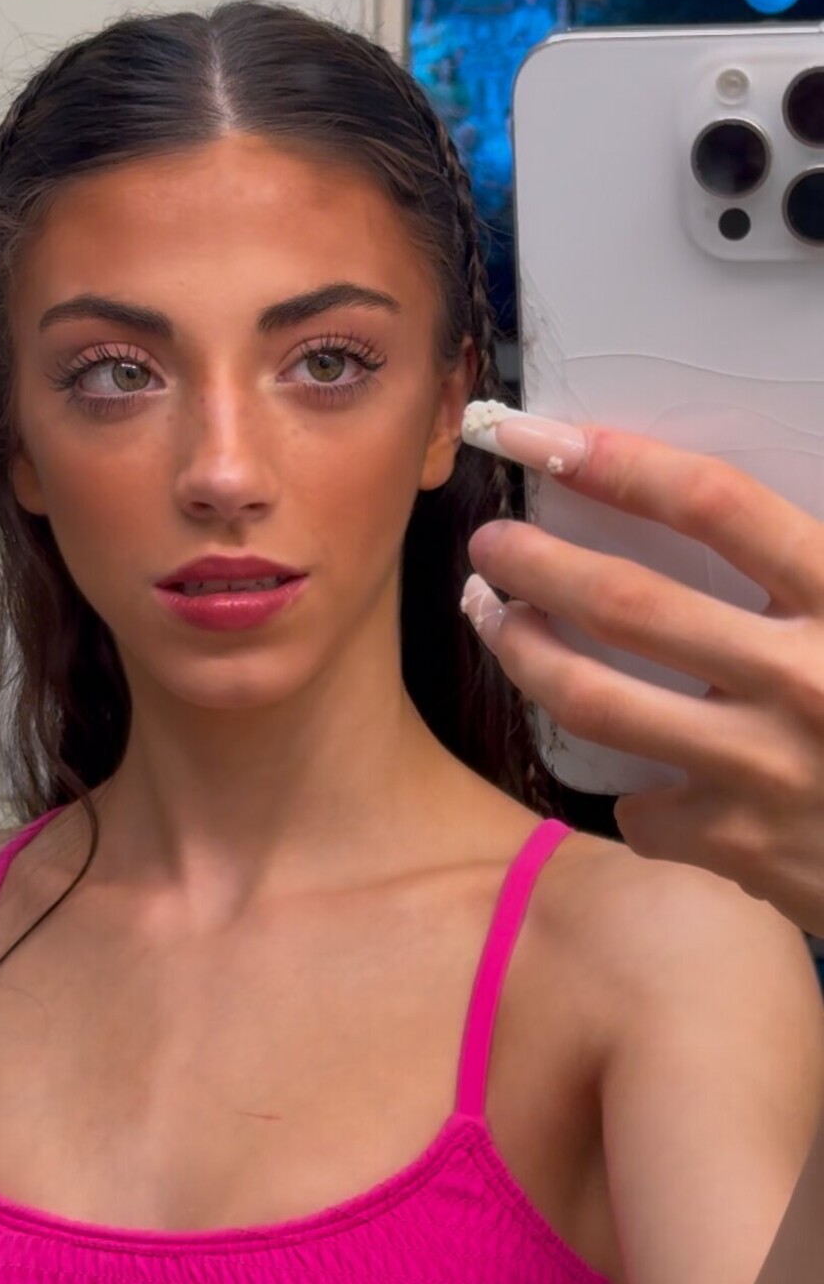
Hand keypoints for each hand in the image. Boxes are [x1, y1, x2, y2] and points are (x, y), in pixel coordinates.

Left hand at [460, 414, 823, 938]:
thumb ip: (804, 572)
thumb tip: (698, 511)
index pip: (715, 505)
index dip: (620, 466)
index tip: (544, 442)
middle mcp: (804, 676)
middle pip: (628, 602)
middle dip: (535, 563)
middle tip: (490, 545)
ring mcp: (764, 766)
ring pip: (596, 700)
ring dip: (524, 653)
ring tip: (494, 619)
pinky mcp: (739, 842)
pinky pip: (642, 809)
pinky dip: (631, 794)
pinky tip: (633, 785)